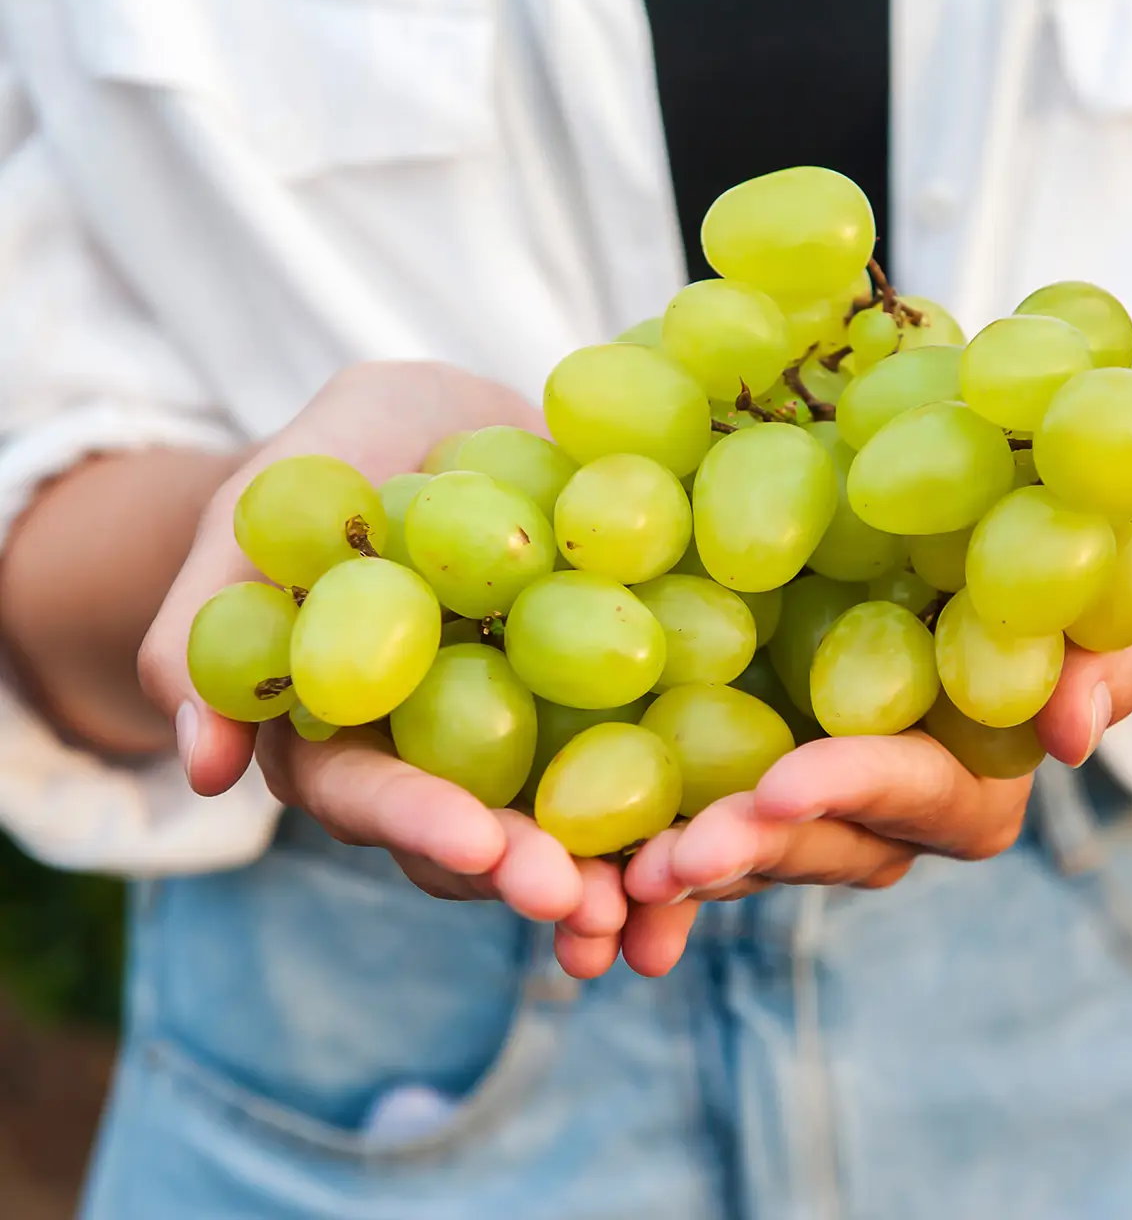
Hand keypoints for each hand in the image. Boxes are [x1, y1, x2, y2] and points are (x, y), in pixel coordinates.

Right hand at [137, 362, 629, 958]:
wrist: (443, 424)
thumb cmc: (336, 457)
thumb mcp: (269, 503)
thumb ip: (217, 617)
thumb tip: (200, 767)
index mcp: (346, 730)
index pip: (368, 791)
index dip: (419, 820)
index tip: (479, 845)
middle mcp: (440, 757)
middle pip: (475, 837)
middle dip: (526, 873)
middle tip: (584, 899)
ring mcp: (530, 740)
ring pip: (566, 826)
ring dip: (615, 876)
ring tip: (669, 899)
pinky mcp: (612, 705)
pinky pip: (648, 766)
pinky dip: (685, 808)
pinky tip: (739, 834)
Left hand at [621, 638, 1131, 976]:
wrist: (972, 587)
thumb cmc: (1044, 595)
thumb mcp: (1096, 611)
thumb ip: (1102, 658)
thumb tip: (1075, 729)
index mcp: (965, 786)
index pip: (912, 791)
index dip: (851, 788)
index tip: (780, 785)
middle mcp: (886, 823)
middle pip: (817, 847)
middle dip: (746, 853)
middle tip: (671, 858)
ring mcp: (813, 817)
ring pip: (748, 858)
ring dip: (679, 877)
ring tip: (605, 888)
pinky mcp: (751, 791)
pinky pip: (699, 837)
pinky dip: (641, 866)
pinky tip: (583, 884)